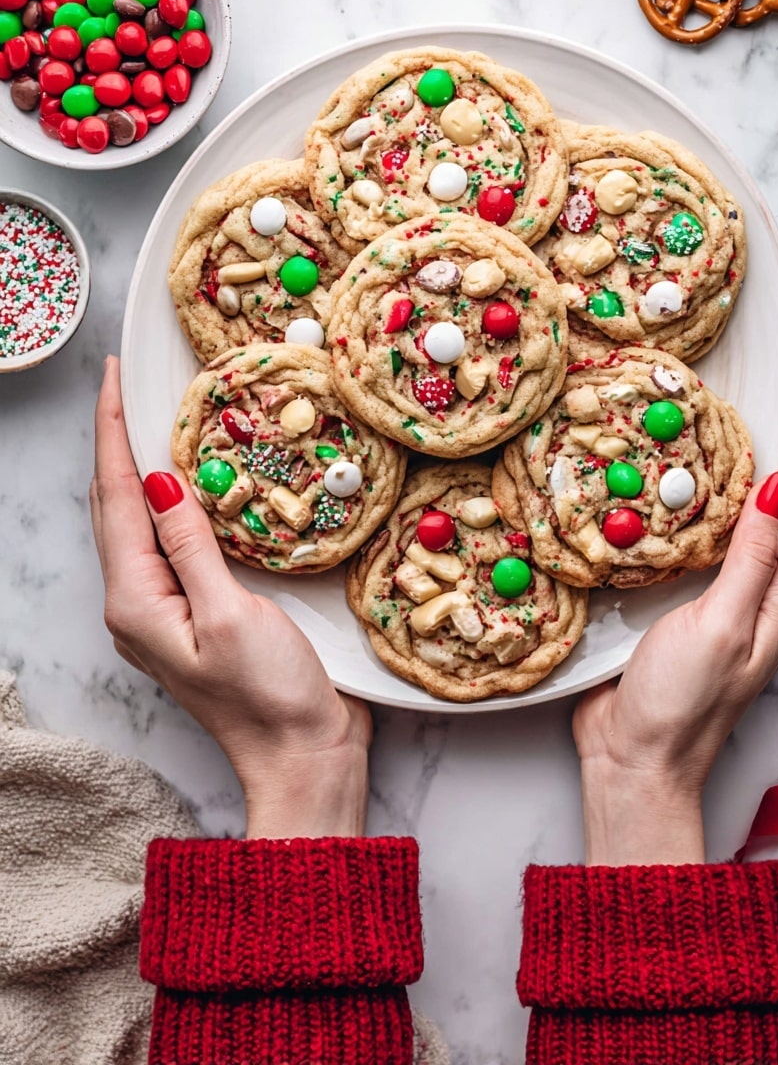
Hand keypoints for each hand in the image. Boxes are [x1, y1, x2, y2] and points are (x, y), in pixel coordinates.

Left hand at [90, 357, 370, 838]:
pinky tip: (192, 479)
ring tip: (150, 415)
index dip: (114, 432)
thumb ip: (192, 545)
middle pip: (115, 505)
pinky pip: (172, 541)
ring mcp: (165, 610)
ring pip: (140, 521)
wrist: (303, 760)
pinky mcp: (196, 612)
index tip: (116, 376)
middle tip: (128, 381)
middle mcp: (138, 603)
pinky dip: (174, 500)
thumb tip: (160, 479)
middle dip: (118, 440)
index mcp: (136, 601)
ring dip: (140, 467)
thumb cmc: (270, 697)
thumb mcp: (230, 614)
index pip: (116, 496)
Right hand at [573, 365, 777, 864]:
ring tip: (721, 402)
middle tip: (759, 373)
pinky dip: (700, 488)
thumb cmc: (680, 705)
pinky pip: (705, 527)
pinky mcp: (692, 594)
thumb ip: (751, 558)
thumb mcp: (721, 627)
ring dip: (741, 454)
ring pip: (745, 505)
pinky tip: (675, 466)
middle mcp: (770, 586)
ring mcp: (732, 589)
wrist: (635, 763)